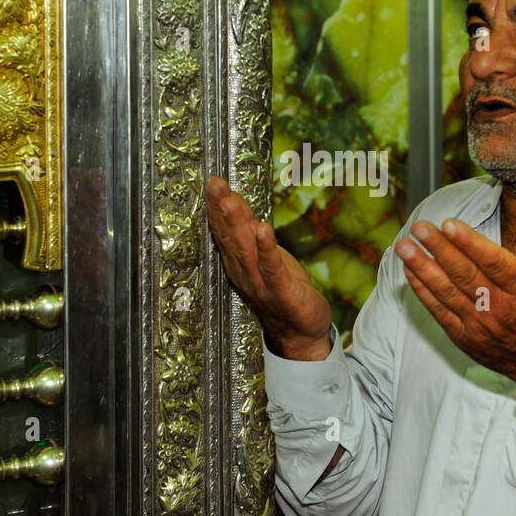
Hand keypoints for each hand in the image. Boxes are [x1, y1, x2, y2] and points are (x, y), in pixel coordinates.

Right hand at [206, 176, 332, 360]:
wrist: (301, 334)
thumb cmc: (284, 292)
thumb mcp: (267, 256)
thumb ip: (252, 232)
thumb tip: (238, 203)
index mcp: (238, 264)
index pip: (224, 231)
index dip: (217, 207)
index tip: (214, 182)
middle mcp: (244, 273)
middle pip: (230, 238)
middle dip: (222, 209)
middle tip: (215, 184)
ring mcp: (261, 284)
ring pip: (245, 250)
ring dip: (238, 225)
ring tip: (231, 201)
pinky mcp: (281, 292)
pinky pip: (271, 268)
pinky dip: (266, 249)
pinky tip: (263, 229)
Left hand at [393, 209, 515, 388]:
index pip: (495, 264)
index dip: (471, 243)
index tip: (451, 224)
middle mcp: (501, 309)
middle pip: (465, 276)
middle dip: (439, 250)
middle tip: (420, 228)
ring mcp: (480, 325)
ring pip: (447, 293)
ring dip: (423, 268)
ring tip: (404, 246)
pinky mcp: (465, 337)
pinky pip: (439, 312)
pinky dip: (423, 292)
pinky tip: (410, 272)